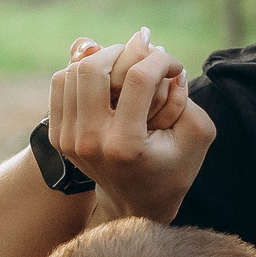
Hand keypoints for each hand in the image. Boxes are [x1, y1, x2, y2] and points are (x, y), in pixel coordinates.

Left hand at [49, 28, 215, 221]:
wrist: (137, 204)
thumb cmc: (173, 167)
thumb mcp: (197, 134)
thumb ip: (184, 95)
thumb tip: (155, 52)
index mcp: (125, 145)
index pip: (138, 78)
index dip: (161, 60)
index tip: (175, 66)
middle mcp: (90, 141)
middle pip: (94, 68)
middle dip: (126, 53)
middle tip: (145, 60)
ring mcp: (69, 139)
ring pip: (75, 70)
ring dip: (105, 60)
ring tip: (127, 70)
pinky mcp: (58, 134)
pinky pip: (62, 82)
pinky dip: (85, 72)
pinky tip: (108, 81)